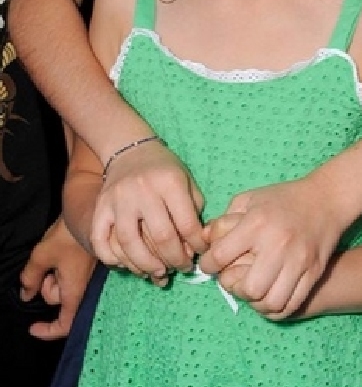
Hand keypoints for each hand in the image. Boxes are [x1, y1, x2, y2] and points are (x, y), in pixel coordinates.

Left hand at [19, 216, 95, 339]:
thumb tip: (26, 294)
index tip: (32, 327)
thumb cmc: (68, 237)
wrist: (91, 213)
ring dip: (54, 275)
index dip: (48, 331)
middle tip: (46, 266)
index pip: (64, 325)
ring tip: (55, 254)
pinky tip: (61, 254)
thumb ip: (30, 278)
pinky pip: (71, 277)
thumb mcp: (41, 256)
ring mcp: (89, 276)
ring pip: (63, 286)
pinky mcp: (89, 265)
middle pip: (59, 301)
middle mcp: (85, 287)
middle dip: (47, 287)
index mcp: (75, 292)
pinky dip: (61, 271)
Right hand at [91, 140, 206, 277]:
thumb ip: (194, 211)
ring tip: (158, 273)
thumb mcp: (187, 180)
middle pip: (160, 237)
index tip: (199, 254)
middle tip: (181, 268)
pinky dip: (112, 259)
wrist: (130, 150)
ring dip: (145, 266)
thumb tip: (193, 247)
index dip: (196, 246)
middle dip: (175, 260)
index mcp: (169, 182)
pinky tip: (127, 265)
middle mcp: (143, 190)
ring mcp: (119, 199)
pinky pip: (100, 240)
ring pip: (129, 243)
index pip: (186, 224)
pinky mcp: (101, 207)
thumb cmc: (164, 169)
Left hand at [199, 175, 343, 319]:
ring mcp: (298, 261)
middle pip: (248, 287)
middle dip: (234, 288)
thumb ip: (225, 220)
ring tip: (252, 291)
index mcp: (257, 223)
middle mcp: (277, 245)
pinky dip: (276, 309)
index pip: (221, 256)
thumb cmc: (283, 198)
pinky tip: (269, 298)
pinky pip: (291, 305)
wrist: (326, 199)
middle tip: (233, 280)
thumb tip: (205, 241)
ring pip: (270, 302)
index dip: (208, 265)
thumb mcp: (250, 199)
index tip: (209, 265)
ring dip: (256, 302)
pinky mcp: (313, 273)